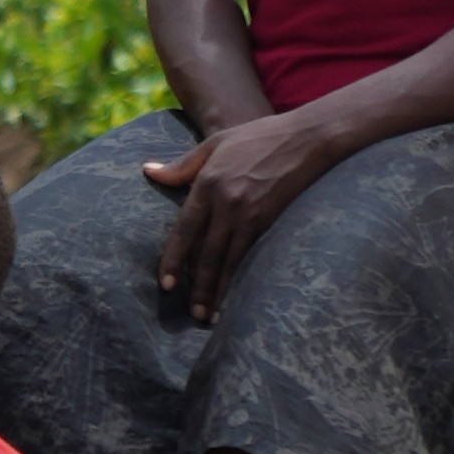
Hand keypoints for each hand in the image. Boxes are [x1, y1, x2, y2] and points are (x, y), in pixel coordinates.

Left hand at [141, 111, 332, 323]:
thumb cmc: (256, 138)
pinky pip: (249, 256)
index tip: (165, 284)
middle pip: (206, 254)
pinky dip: (239, 277)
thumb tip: (148, 172)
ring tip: (208, 316)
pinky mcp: (270, 222)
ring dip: (217, 290)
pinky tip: (234, 294)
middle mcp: (227, 203)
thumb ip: (181, 166)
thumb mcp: (214, 144)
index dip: (174, 259)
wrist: (306, 139)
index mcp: (208, 184)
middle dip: (197, 287)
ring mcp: (250, 215)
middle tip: (190, 313)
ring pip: (228, 261)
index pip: (185, 230)